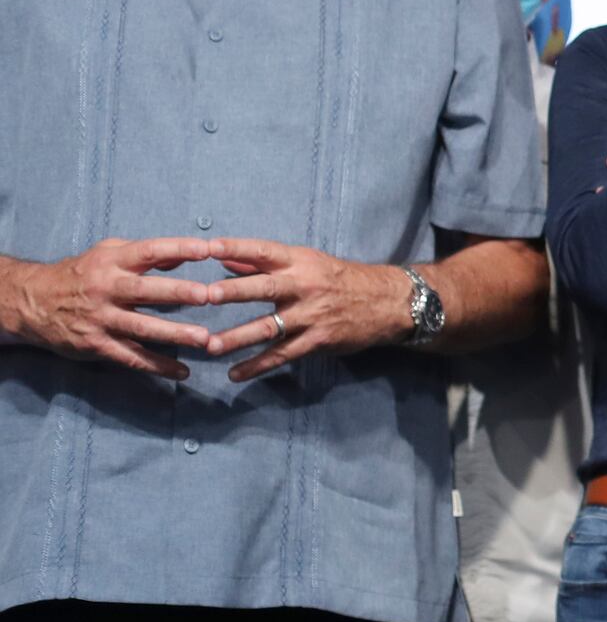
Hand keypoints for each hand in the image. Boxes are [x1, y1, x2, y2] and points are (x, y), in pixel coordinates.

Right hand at [0, 237, 216, 378]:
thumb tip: (185, 255)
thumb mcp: (107, 254)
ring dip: (174, 334)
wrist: (34, 302)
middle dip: (177, 292)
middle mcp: (106, 289)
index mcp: (112, 262)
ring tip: (204, 338)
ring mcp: (101, 319)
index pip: (148, 251)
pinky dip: (157, 366)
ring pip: (141, 327)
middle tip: (208, 296)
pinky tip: (182, 372)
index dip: (177, 248)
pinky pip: (131, 357)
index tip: (206, 249)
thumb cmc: (82, 274)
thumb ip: (145, 253)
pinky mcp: (97, 344)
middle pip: (145, 290)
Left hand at [199, 239, 413, 380]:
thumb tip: (224, 261)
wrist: (387, 302)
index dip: (236, 248)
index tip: (208, 247)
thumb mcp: (308, 263)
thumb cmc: (341, 279)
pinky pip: (283, 354)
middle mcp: (304, 286)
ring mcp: (311, 315)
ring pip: (270, 327)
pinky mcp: (318, 340)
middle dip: (234, 291)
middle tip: (205, 295)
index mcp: (300, 262)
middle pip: (265, 288)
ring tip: (209, 346)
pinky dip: (258, 366)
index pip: (264, 251)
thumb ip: (265, 264)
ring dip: (238, 337)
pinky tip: (235, 374)